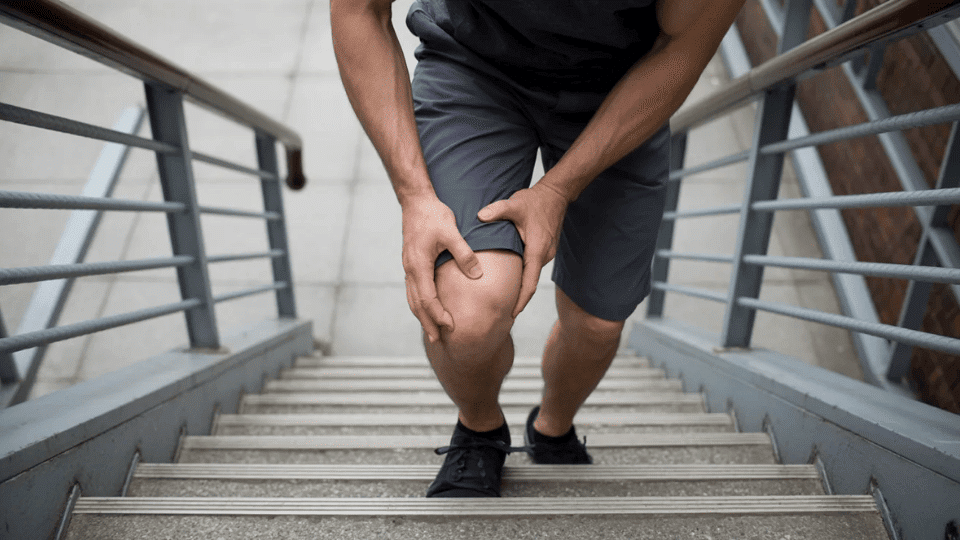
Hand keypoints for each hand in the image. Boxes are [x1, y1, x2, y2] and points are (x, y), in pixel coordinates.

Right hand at [401, 195, 481, 342]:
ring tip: (432, 331)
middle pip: (417, 303)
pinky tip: (427, 308)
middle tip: (438, 341)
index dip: (438, 314)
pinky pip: (414, 289)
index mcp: (419, 265)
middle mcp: (410, 269)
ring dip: (422, 315)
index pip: (427, 298)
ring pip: (413, 298)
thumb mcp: (452, 232)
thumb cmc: (433, 215)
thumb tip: (477, 276)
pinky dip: (420, 303)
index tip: (450, 326)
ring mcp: (409, 266)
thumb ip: (464, 254)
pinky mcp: (411, 263)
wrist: (416, 201)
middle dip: (428, 322)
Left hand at [477, 182, 568, 316]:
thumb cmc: (535, 201)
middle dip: (518, 298)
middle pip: (531, 283)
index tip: (512, 314)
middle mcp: (544, 255)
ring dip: (521, 287)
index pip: (530, 283)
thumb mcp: (515, 204)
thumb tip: (479, 216)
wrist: (555, 194)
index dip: (521, 300)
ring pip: (532, 275)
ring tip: (504, 299)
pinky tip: (511, 279)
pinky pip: (533, 267)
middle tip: (501, 312)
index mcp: (536, 250)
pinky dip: (523, 276)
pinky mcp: (545, 250)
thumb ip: (497, 211)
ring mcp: (546, 253)